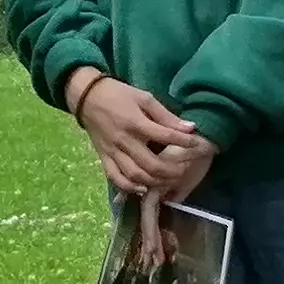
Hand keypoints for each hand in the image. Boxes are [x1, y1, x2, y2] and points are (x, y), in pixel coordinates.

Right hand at [68, 71, 208, 198]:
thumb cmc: (118, 95)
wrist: (86, 97)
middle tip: (184, 170)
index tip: (197, 144)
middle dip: (172, 171)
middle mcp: (124, 141)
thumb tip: (190, 128)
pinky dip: (130, 187)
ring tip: (168, 180)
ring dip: (155, 182)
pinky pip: (116, 178)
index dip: (185, 142)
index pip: (165, 136)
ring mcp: (112, 152)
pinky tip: (143, 188)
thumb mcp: (144, 98)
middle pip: (151, 165)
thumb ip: (166, 115)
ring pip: (135, 176)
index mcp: (135, 122)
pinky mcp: (103, 158)